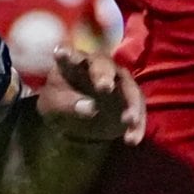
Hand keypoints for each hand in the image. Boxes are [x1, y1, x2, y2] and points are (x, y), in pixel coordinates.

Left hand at [27, 44, 144, 145]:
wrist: (77, 123)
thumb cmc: (62, 106)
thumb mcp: (54, 108)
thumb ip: (67, 105)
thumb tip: (90, 108)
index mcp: (73, 64)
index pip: (70, 56)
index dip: (67, 54)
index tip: (61, 54)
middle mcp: (98, 67)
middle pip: (104, 65)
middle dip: (104, 75)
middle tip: (104, 88)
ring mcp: (117, 81)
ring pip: (129, 86)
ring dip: (131, 103)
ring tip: (128, 121)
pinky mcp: (129, 98)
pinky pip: (138, 108)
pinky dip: (137, 124)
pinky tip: (132, 139)